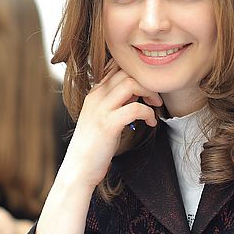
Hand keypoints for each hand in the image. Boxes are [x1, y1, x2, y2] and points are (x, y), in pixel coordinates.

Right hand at [57, 62, 161, 190]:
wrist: (79, 168)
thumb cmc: (93, 145)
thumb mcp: (102, 116)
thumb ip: (116, 101)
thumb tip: (136, 91)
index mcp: (94, 92)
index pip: (115, 66)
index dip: (135, 71)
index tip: (147, 86)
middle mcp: (96, 96)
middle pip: (125, 70)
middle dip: (146, 80)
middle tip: (155, 97)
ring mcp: (101, 109)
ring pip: (131, 83)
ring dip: (149, 92)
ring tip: (155, 106)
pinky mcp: (108, 124)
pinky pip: (135, 108)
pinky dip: (149, 113)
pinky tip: (151, 123)